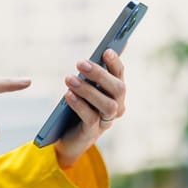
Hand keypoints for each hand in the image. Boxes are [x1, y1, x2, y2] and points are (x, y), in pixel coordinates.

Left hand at [54, 49, 125, 167]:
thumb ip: (91, 73)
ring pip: (107, 105)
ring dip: (88, 90)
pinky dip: (79, 105)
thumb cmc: (78, 106)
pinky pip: (91, 118)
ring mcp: (106, 121)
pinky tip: (68, 95)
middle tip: (80, 62)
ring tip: (69, 79)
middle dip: (100, 74)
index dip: (115, 63)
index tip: (106, 51)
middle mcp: (116, 106)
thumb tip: (102, 49)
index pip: (119, 74)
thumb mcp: (85, 88)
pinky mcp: (92, 133)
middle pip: (117, 89)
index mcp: (115, 92)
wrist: (68, 137)